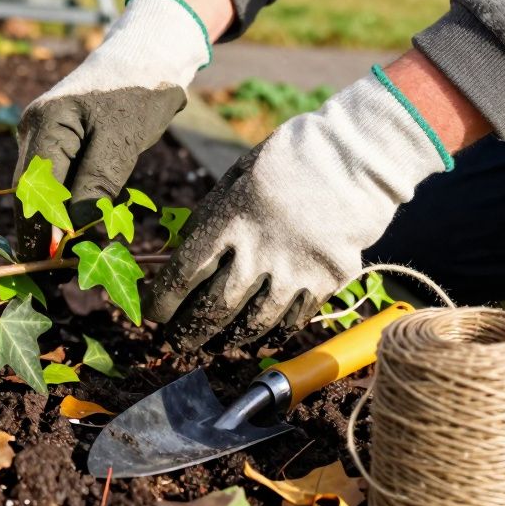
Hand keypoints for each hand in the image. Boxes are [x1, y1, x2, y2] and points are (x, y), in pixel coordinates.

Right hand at [12, 0, 213, 259]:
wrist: (145, 57)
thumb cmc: (139, 93)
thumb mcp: (122, 140)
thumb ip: (96, 184)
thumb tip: (71, 233)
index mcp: (46, 123)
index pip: (33, 187)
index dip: (36, 229)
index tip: (45, 266)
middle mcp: (33, 129)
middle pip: (28, 192)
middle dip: (38, 233)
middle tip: (53, 274)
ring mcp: (39, 134)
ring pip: (37, 190)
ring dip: (49, 224)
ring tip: (63, 261)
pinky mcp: (53, 142)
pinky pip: (52, 182)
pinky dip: (60, 209)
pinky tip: (70, 234)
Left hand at [143, 68, 452, 347]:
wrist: (351, 159)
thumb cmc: (284, 164)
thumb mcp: (234, 182)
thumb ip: (210, 222)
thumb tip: (179, 258)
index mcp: (227, 221)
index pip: (183, 274)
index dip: (164, 301)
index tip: (154, 312)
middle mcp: (257, 252)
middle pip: (213, 308)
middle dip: (189, 330)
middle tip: (177, 342)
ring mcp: (294, 270)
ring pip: (252, 323)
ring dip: (229, 340)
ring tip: (216, 346)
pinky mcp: (325, 281)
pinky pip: (292, 320)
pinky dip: (272, 333)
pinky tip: (259, 337)